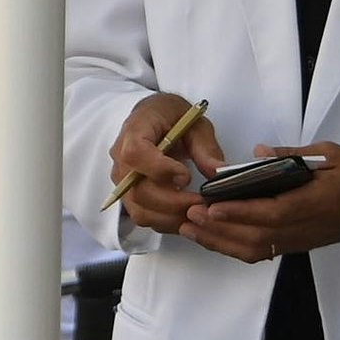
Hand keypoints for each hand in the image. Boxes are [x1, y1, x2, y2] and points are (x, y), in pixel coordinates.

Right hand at [107, 93, 226, 238]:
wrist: (154, 118)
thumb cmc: (172, 117)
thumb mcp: (195, 123)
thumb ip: (205, 148)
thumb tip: (219, 173)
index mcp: (135, 130)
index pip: (135, 154)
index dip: (160, 169)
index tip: (187, 176)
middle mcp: (120, 158)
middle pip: (138, 190)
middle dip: (174, 203)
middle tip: (203, 203)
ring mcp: (123, 180)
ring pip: (140, 209)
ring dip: (171, 217)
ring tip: (199, 212)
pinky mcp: (129, 195)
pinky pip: (143, 216)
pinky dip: (167, 222)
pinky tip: (187, 215)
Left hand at [177, 142, 339, 262]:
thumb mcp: (332, 154)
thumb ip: (294, 154)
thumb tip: (259, 153)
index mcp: (316, 202)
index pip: (272, 212)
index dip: (240, 212)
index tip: (211, 206)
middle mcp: (306, 227)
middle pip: (257, 236)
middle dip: (220, 229)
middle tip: (188, 216)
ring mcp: (302, 239)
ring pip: (257, 249)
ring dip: (222, 241)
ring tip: (192, 229)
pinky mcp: (300, 244)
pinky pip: (265, 251)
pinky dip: (236, 247)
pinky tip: (215, 238)